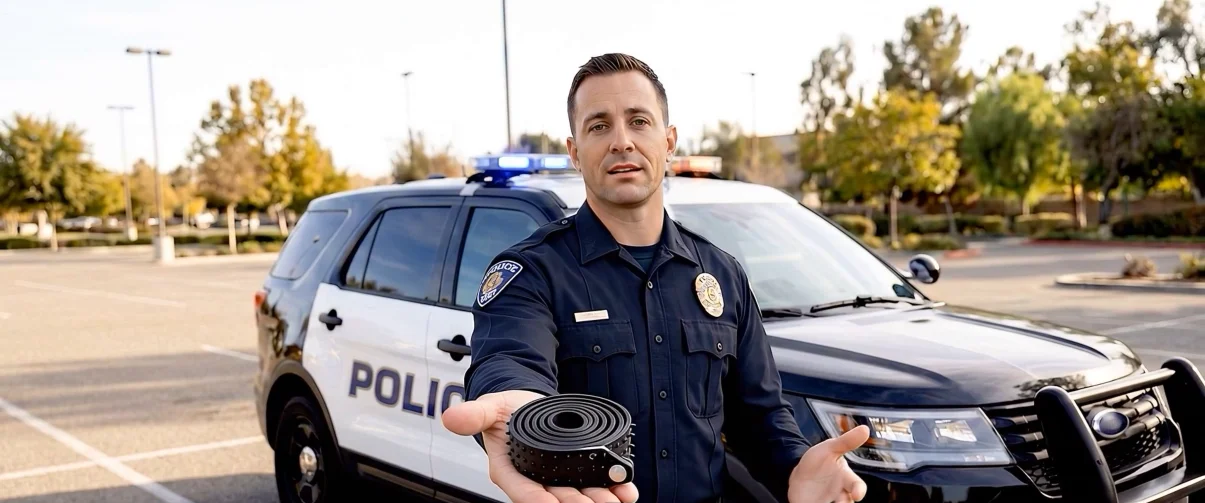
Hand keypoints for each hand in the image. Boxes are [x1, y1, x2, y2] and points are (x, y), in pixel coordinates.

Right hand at [441, 390, 638, 502]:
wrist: (525, 406)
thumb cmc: (504, 411)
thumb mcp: (488, 408)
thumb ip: (473, 414)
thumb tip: (450, 417)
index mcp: (509, 471)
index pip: (522, 490)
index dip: (537, 498)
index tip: (553, 502)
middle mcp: (535, 480)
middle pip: (556, 497)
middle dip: (576, 502)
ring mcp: (557, 478)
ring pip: (579, 494)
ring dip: (599, 498)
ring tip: (618, 499)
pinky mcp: (575, 471)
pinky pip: (594, 483)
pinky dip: (612, 487)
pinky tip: (627, 490)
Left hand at [787, 425, 870, 502]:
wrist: (799, 472)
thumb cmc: (819, 461)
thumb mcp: (830, 448)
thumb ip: (847, 441)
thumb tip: (864, 428)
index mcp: (846, 479)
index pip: (857, 486)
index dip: (858, 490)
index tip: (857, 494)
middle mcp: (840, 493)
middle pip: (847, 501)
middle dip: (844, 502)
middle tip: (839, 502)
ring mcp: (828, 501)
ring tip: (822, 502)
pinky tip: (811, 502)